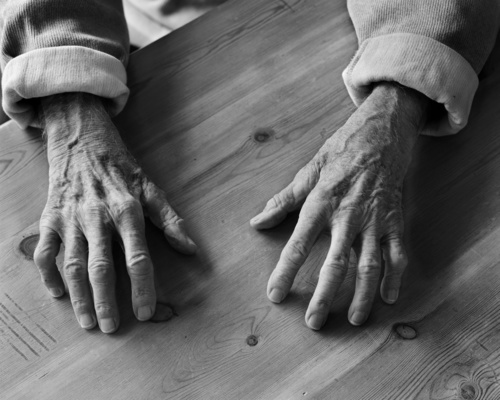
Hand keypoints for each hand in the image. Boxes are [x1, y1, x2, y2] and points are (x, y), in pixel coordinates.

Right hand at [34, 93, 196, 332]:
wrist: (82, 138)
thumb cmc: (121, 167)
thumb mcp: (151, 187)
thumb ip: (170, 219)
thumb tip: (190, 248)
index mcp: (127, 211)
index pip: (137, 258)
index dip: (142, 287)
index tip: (145, 312)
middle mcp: (97, 217)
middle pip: (101, 267)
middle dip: (107, 301)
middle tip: (113, 328)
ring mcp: (70, 218)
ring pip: (72, 264)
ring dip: (79, 296)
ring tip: (88, 321)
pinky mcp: (50, 217)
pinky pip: (45, 251)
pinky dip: (49, 274)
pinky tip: (57, 293)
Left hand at [251, 83, 428, 328]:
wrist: (380, 135)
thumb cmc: (340, 154)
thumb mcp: (307, 173)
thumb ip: (282, 201)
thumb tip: (257, 221)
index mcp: (320, 204)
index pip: (298, 244)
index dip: (284, 271)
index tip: (274, 295)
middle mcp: (347, 217)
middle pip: (334, 263)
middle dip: (323, 296)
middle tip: (314, 322)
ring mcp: (374, 221)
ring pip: (368, 266)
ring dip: (361, 295)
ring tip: (353, 319)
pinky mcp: (394, 221)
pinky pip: (397, 254)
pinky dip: (394, 277)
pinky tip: (389, 298)